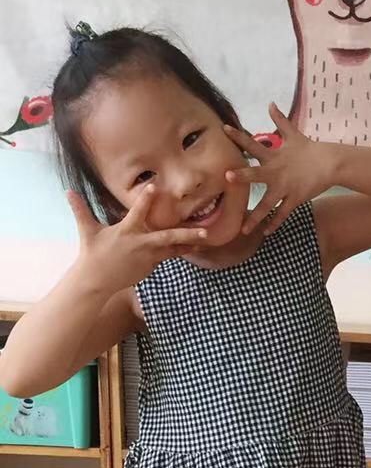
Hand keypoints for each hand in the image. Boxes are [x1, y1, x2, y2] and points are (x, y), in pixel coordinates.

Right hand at [68, 186, 207, 290]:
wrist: (96, 280)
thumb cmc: (92, 252)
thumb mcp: (87, 230)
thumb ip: (81, 210)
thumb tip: (68, 191)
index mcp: (126, 231)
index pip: (137, 212)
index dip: (145, 199)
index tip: (155, 187)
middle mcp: (140, 244)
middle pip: (167, 237)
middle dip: (186, 234)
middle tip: (204, 232)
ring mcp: (147, 257)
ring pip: (172, 250)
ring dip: (188, 244)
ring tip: (204, 238)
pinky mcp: (150, 267)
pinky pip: (166, 257)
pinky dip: (177, 251)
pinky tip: (191, 247)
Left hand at [225, 104, 333, 236]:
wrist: (330, 163)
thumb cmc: (309, 149)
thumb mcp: (293, 134)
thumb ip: (279, 120)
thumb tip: (271, 103)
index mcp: (274, 156)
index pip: (252, 144)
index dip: (238, 136)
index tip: (223, 128)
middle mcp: (277, 172)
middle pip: (257, 174)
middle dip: (243, 176)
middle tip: (227, 177)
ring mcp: (286, 187)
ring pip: (268, 204)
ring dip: (255, 216)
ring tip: (243, 229)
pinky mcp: (295, 198)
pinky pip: (283, 213)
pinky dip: (274, 223)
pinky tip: (265, 233)